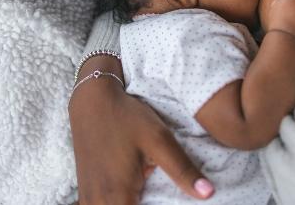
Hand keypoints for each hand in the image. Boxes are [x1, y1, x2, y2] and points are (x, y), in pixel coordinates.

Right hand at [69, 57, 214, 203]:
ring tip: (148, 197)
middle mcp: (97, 201)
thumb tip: (208, 193)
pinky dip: (117, 204)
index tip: (167, 202)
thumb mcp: (159, 140)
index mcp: (117, 195)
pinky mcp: (85, 190)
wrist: (92, 99)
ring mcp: (88, 197)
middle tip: (160, 198)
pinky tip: (131, 197)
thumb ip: (183, 170)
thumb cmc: (127, 117)